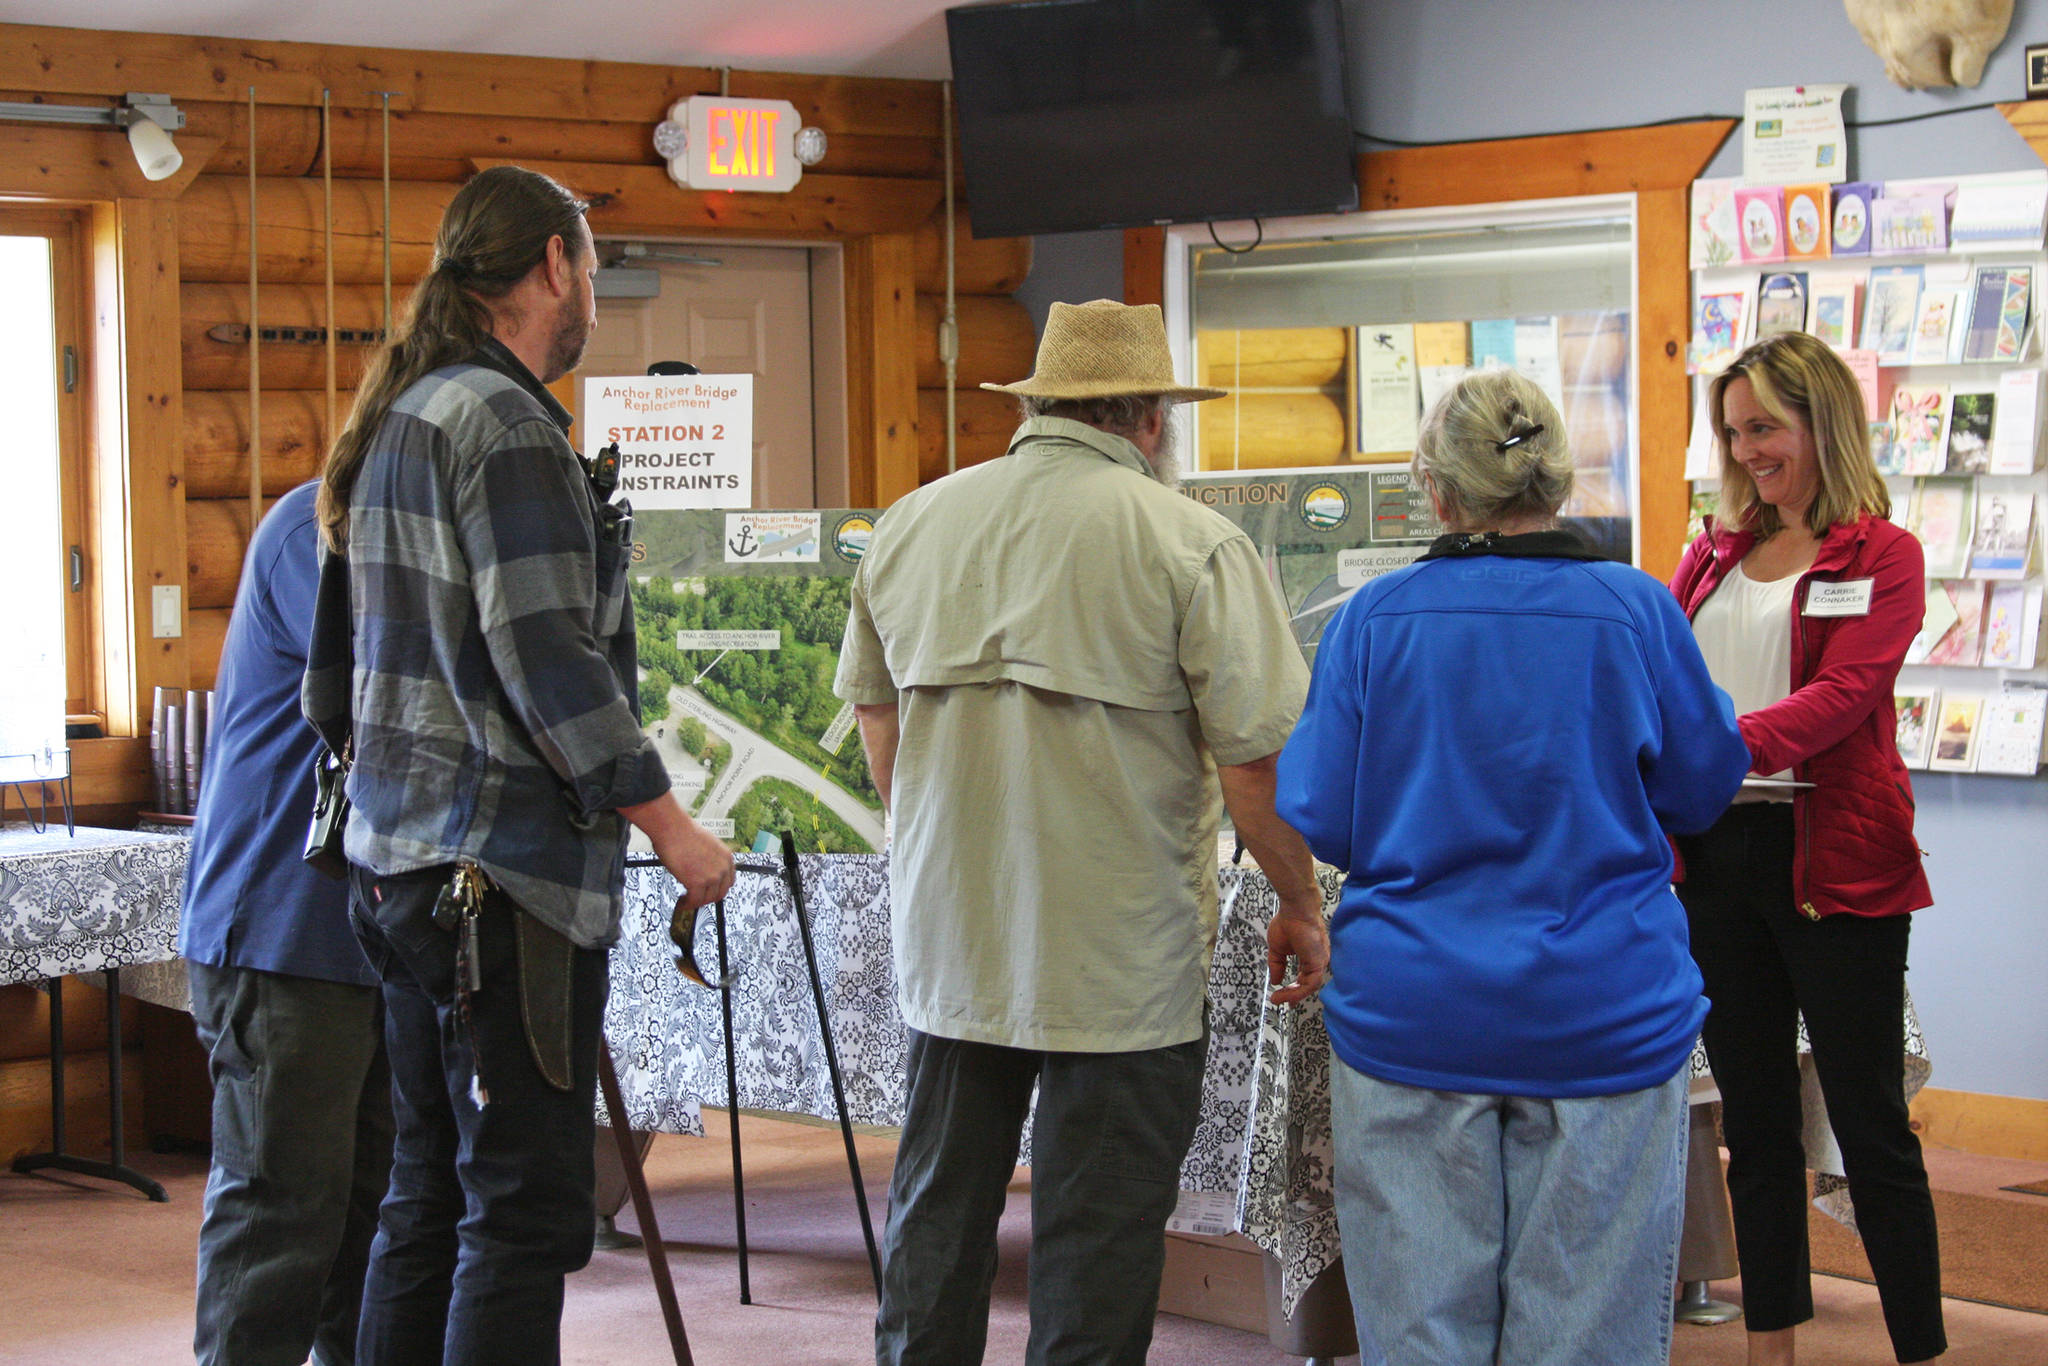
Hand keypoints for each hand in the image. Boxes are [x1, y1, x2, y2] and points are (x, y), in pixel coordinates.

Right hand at [620, 791, 736, 913]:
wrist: (672, 828)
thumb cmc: (683, 833)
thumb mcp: (706, 845)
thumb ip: (710, 859)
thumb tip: (702, 871)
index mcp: (727, 857)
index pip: (728, 882)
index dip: (717, 889)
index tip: (708, 892)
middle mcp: (723, 868)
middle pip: (720, 893)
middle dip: (707, 898)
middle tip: (695, 898)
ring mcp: (712, 876)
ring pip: (706, 899)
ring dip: (695, 902)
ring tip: (685, 901)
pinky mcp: (697, 883)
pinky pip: (694, 901)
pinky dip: (687, 905)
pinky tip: (681, 903)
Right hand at [1266, 892, 1328, 1005]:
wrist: (1295, 910)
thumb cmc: (1288, 923)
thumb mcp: (1277, 949)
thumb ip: (1277, 966)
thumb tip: (1275, 980)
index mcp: (1309, 956)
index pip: (1304, 977)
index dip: (1294, 989)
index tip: (1283, 996)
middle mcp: (1317, 960)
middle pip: (1307, 984)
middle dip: (1293, 995)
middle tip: (1279, 1001)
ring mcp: (1319, 962)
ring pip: (1309, 987)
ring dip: (1292, 995)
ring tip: (1277, 999)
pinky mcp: (1319, 963)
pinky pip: (1310, 984)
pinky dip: (1297, 992)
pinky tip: (1284, 994)